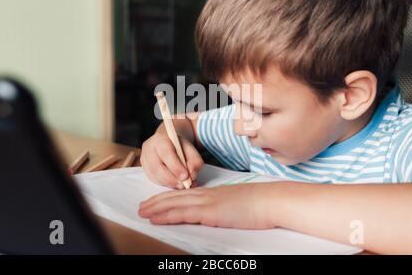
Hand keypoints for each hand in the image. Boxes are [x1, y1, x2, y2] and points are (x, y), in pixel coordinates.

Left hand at [138, 183, 276, 228]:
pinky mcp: (209, 212)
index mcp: (212, 193)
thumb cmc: (259, 204)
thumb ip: (223, 206)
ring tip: (142, 212)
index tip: (155, 201)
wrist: (270, 200)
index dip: (167, 197)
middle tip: (141, 206)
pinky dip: (166, 215)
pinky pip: (183, 213)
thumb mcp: (236, 204)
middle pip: (174, 197)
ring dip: (156, 208)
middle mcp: (206, 195)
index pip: (184, 195)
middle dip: (156, 202)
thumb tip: (216, 213)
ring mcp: (207, 202)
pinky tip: (156, 218)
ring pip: (174, 204)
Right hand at [140, 132, 203, 188]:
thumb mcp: (191, 149)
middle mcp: (149, 148)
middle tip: (184, 185)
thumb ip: (195, 160)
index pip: (166, 153)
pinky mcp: (145, 168)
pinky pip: (153, 179)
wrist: (169, 143)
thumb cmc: (179, 146)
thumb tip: (192, 175)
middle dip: (171, 179)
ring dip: (169, 183)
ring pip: (154, 175)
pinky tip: (174, 183)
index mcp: (160, 139)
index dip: (175, 167)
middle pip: (156, 167)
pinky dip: (165, 184)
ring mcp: (144, 159)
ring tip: (181, 185)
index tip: (185, 176)